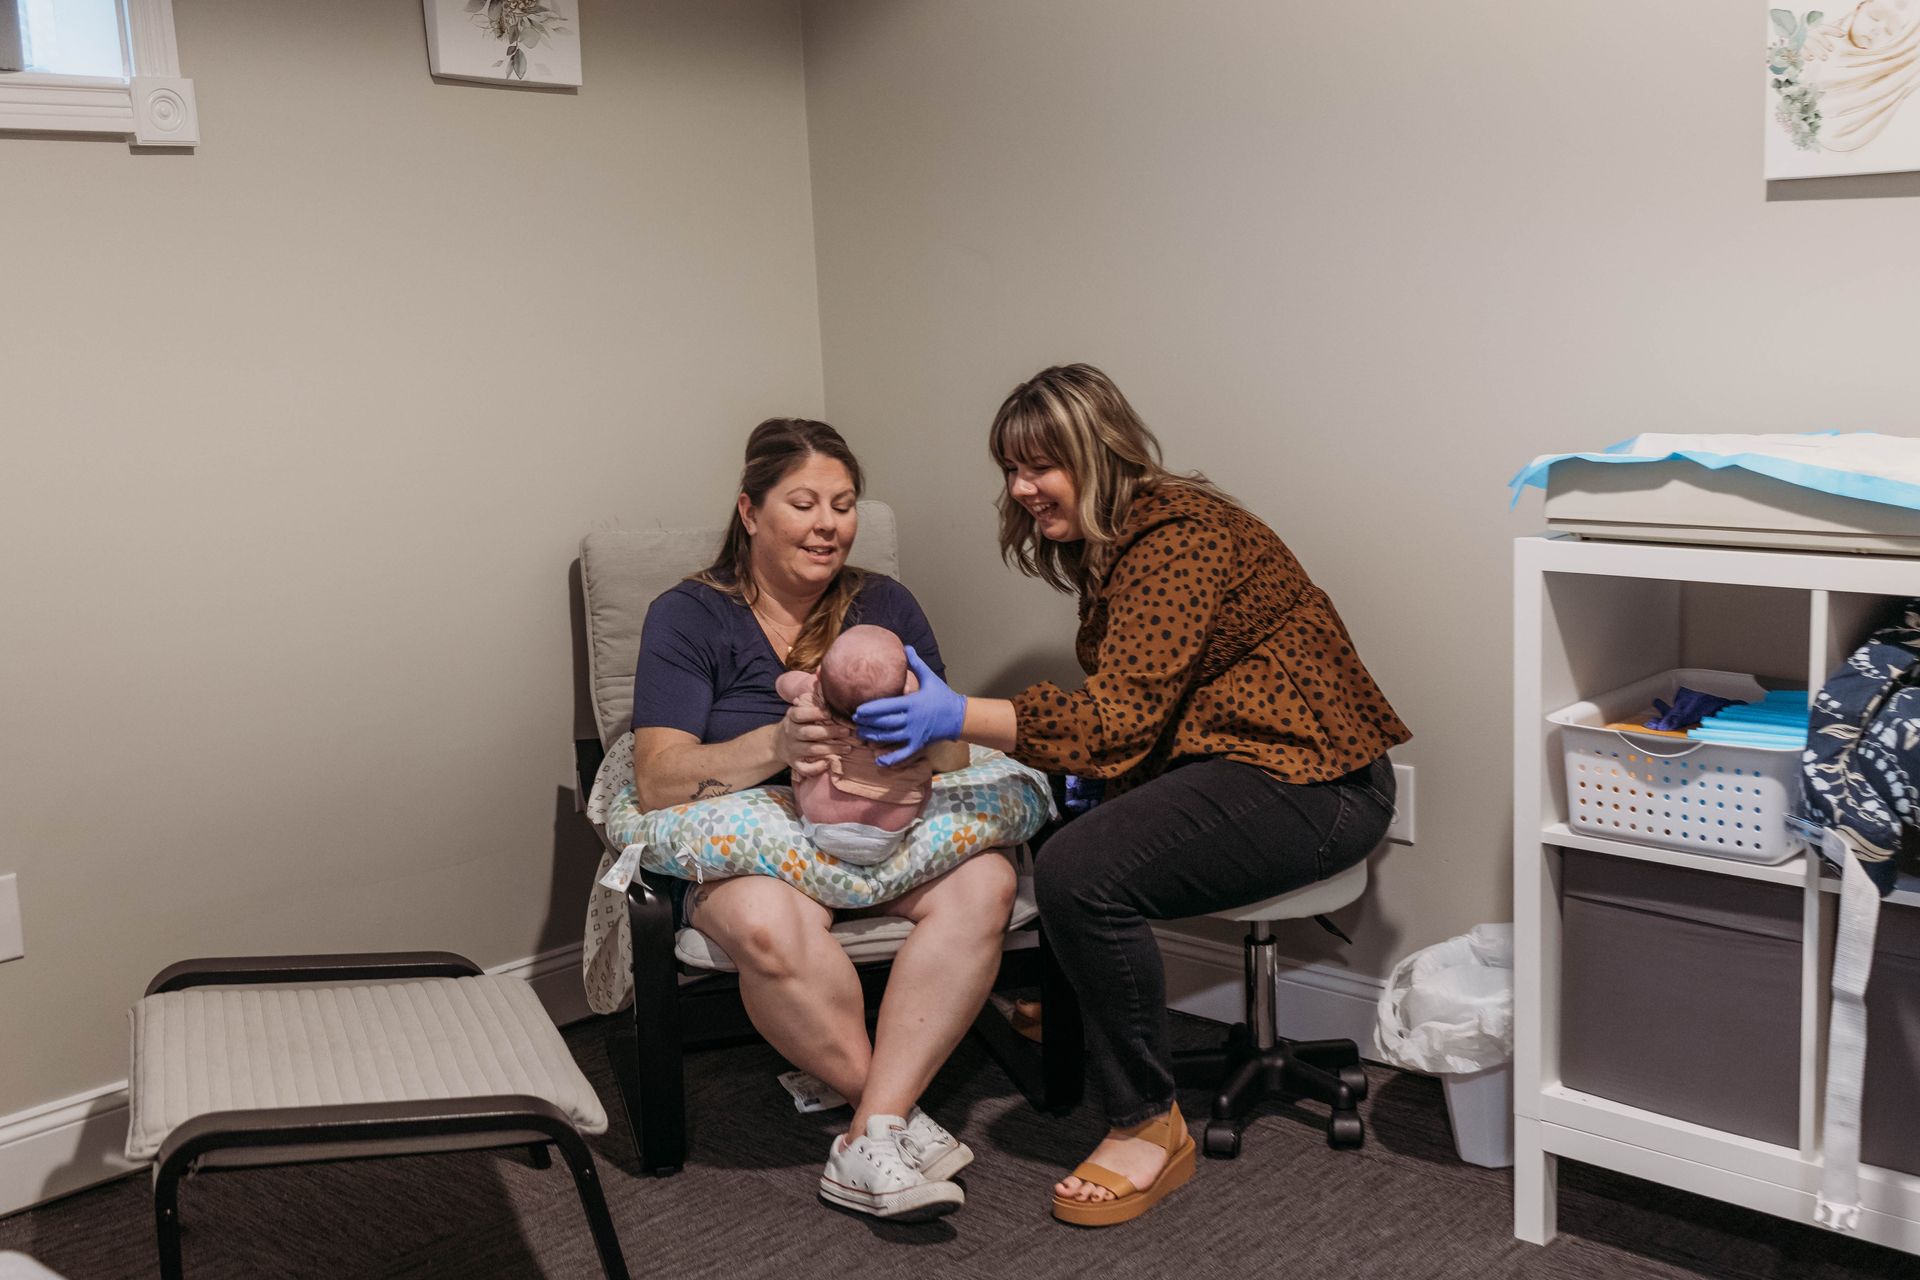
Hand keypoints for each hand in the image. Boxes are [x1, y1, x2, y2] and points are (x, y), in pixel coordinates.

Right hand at [774, 698, 853, 779]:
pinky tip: (828, 763)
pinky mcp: (794, 763)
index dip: (814, 713)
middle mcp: (791, 733)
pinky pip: (804, 768)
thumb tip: (822, 675)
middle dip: (829, 733)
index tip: (829, 713)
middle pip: (809, 733)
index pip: (799, 714)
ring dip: (830, 749)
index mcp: (792, 718)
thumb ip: (810, 698)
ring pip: (811, 750)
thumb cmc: (797, 723)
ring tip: (848, 748)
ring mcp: (792, 750)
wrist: (778, 743)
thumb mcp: (799, 709)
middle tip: (846, 732)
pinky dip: (816, 768)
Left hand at [852, 646, 966, 766]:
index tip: (858, 710)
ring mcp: (915, 734)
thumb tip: (906, 646)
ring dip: (873, 737)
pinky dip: (890, 759)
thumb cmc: (943, 696)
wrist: (959, 717)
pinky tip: (877, 760)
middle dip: (867, 723)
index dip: (871, 710)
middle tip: (855, 721)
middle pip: (884, 723)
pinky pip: (902, 754)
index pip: (887, 706)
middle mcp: (912, 719)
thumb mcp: (930, 678)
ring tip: (860, 734)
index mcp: (912, 703)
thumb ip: (917, 663)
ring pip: (889, 738)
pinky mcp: (918, 744)